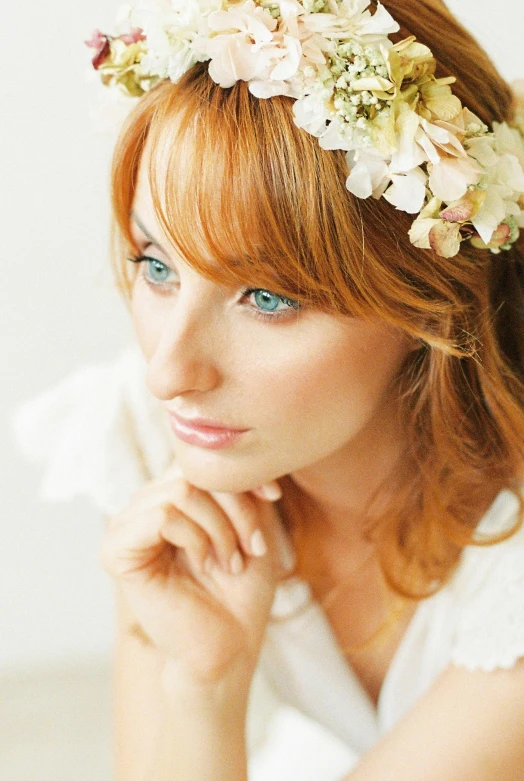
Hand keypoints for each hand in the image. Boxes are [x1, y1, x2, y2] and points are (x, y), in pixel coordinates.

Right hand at [100, 462, 292, 690]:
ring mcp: (127, 526)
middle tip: (251, 546)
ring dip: (219, 526)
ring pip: (180, 490)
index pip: (200, 460)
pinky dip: (194, 537)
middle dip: (235, 507)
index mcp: (170, 497)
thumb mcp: (251, 524)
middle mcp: (145, 506)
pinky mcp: (117, 550)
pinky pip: (161, 514)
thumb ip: (241, 486)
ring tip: (229, 560)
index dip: (239, 475)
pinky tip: (203, 564)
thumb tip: (239, 455)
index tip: (273, 498)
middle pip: (192, 471)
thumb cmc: (241, 591)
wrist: (230, 646)